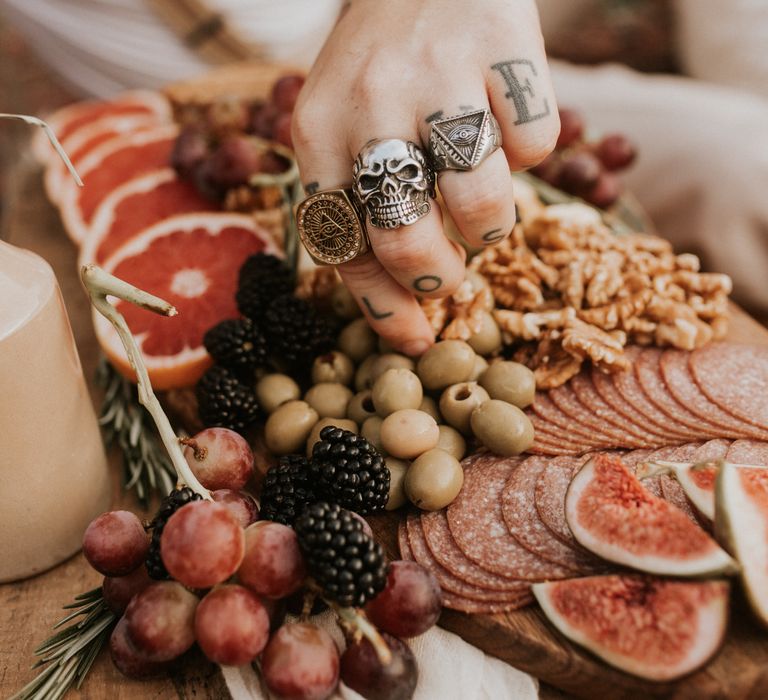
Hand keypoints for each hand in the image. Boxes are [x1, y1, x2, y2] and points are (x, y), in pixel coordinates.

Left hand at [292, 0, 558, 354]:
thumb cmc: (385, 61)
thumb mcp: (343, 121)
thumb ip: (360, 200)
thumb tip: (404, 304)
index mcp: (316, 128)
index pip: (340, 243)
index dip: (379, 305)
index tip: (411, 340)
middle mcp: (369, 101)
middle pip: (405, 239)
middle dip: (436, 278)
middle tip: (450, 273)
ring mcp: (439, 73)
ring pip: (481, 205)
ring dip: (490, 226)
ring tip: (482, 200)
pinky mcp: (505, 49)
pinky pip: (537, 146)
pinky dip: (530, 151)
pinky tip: (507, 125)